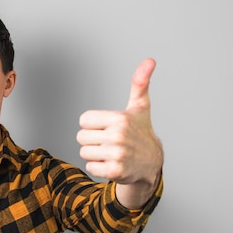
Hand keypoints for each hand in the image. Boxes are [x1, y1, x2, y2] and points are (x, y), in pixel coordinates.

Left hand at [76, 58, 162, 193]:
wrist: (152, 164)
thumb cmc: (141, 132)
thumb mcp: (140, 107)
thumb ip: (140, 83)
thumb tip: (150, 60)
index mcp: (120, 119)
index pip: (83, 120)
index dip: (93, 124)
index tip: (108, 127)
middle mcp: (119, 136)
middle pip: (81, 137)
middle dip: (92, 140)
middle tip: (110, 142)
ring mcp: (117, 155)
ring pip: (84, 152)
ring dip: (94, 154)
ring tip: (111, 152)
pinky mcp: (115, 171)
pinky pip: (90, 167)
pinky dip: (98, 167)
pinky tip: (112, 164)